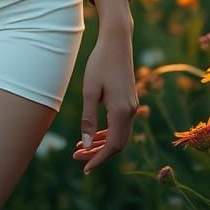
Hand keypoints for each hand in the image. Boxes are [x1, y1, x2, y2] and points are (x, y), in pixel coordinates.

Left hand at [72, 28, 137, 174]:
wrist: (117, 41)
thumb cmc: (100, 62)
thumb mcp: (90, 91)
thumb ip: (89, 119)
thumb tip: (86, 145)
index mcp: (121, 111)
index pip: (112, 146)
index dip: (98, 159)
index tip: (84, 168)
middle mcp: (130, 111)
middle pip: (117, 144)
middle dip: (98, 154)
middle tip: (77, 157)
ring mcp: (132, 106)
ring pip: (119, 135)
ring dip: (102, 144)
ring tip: (80, 148)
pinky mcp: (129, 100)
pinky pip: (120, 125)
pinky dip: (107, 133)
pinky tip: (93, 134)